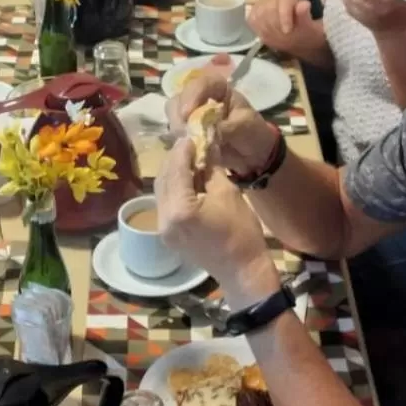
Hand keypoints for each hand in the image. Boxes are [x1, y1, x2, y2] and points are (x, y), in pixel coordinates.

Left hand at [155, 139, 278, 305]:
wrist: (243, 271)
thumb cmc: (241, 232)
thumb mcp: (228, 193)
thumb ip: (210, 168)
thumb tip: (205, 145)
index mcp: (179, 210)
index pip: (176, 170)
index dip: (183, 150)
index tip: (192, 135)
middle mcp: (164, 220)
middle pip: (164, 179)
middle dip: (175, 160)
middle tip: (190, 144)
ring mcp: (163, 230)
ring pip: (162, 191)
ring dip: (174, 173)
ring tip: (190, 159)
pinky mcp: (168, 235)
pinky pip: (167, 204)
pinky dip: (175, 189)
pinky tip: (189, 180)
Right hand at [163, 61, 277, 174]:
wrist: (254, 156)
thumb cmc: (252, 134)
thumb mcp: (244, 127)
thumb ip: (225, 127)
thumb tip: (204, 131)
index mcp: (219, 89)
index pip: (202, 83)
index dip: (192, 95)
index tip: (187, 114)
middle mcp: (201, 98)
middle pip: (180, 97)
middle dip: (179, 114)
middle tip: (185, 132)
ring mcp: (192, 115)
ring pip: (173, 114)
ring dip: (177, 127)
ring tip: (188, 142)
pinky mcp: (187, 131)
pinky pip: (175, 131)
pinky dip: (178, 139)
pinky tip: (187, 148)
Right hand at [246, 0, 324, 59]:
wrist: (296, 39)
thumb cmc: (305, 32)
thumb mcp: (310, 28)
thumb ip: (305, 16)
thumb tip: (304, 4)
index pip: (282, 0)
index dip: (284, 16)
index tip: (287, 31)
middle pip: (269, 10)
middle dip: (276, 26)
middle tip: (284, 37)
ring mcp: (261, 4)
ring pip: (259, 16)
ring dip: (268, 30)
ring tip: (278, 37)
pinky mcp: (254, 13)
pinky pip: (252, 21)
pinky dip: (260, 30)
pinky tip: (269, 34)